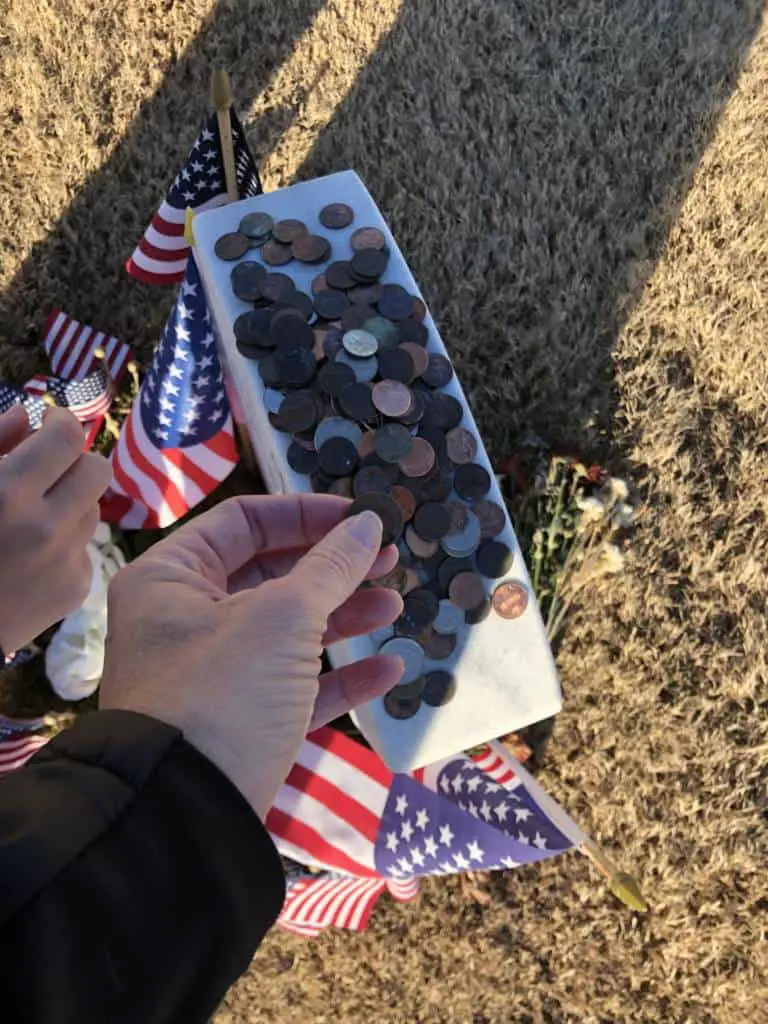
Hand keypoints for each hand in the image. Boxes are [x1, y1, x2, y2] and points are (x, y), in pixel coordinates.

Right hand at [0, 405, 111, 652]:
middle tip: (48, 469)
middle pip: (97, 469)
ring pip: (91, 509)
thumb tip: (25, 415)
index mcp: (8, 493)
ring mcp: (65, 561)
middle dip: (74, 462)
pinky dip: (63, 545)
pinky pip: (83, 548)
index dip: (60, 423)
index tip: (48, 425)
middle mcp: (45, 526)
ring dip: (69, 504)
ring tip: (30, 518)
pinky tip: (29, 558)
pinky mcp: (76, 588)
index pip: (68, 437)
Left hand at [100, 495, 404, 817]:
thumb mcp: (281, 618)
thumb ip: (330, 567)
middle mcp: (185, 620)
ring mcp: (214, 674)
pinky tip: (389, 670)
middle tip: (388, 560)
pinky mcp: (242, 721)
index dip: (306, 514)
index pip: (243, 523)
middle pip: (270, 575)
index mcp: (172, 578)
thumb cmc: (224, 692)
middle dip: (333, 568)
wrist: (185, 813)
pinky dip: (340, 677)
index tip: (361, 517)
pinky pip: (296, 687)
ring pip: (287, 631)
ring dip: (343, 618)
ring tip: (393, 607)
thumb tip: (368, 524)